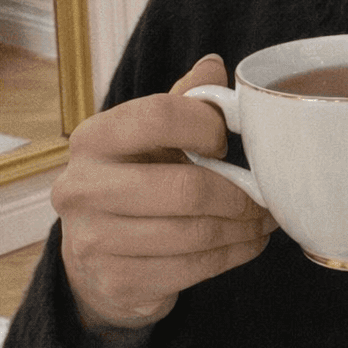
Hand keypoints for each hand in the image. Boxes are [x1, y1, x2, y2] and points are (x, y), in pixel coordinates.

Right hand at [53, 55, 273, 329]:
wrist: (93, 260)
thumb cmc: (134, 181)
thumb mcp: (150, 138)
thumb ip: (182, 101)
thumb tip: (214, 65)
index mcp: (93, 139)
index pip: (158, 116)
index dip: (205, 125)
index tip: (226, 140)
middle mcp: (82, 187)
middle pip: (185, 188)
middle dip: (238, 194)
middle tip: (264, 197)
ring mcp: (93, 240)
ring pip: (194, 234)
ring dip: (242, 229)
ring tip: (262, 220)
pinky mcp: (115, 281)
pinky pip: (192, 268)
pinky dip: (231, 256)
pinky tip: (245, 243)